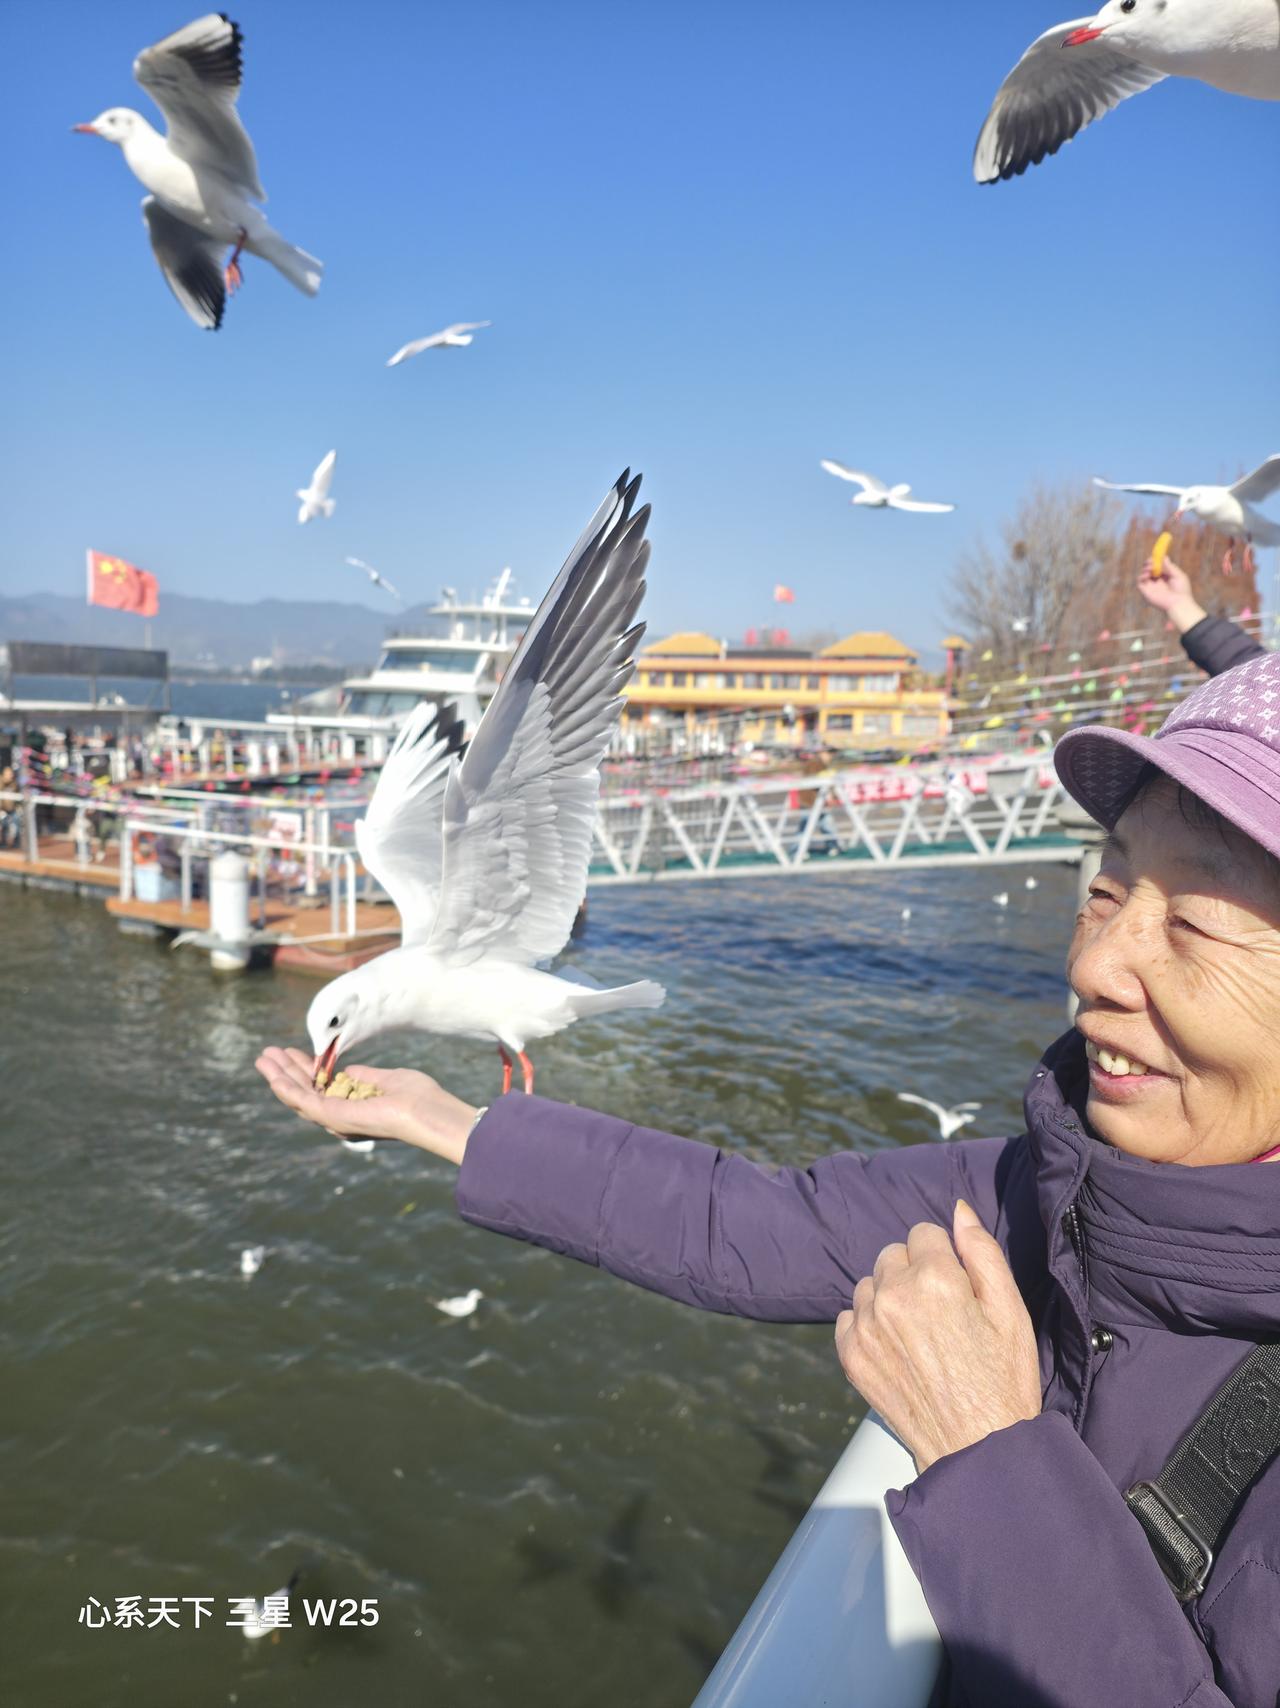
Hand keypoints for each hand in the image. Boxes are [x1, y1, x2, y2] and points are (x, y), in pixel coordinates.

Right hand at [255, 1047, 479, 1165]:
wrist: (426, 1111)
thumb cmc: (416, 1097)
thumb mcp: (385, 1080)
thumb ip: (363, 1077)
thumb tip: (348, 1070)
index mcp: (353, 1106)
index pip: (322, 1086)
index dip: (305, 1068)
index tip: (292, 1051)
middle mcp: (341, 1115)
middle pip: (305, 1091)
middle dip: (285, 1071)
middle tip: (267, 1053)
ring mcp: (335, 1118)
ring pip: (298, 1096)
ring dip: (278, 1076)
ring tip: (262, 1058)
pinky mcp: (332, 1117)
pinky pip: (302, 1101)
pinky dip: (286, 1088)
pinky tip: (273, 1075)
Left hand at [834, 1201, 1040, 1472]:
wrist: (979, 1450)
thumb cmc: (1003, 1381)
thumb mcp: (1010, 1310)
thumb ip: (982, 1251)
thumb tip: (958, 1210)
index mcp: (935, 1278)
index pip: (925, 1232)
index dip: (944, 1257)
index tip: (957, 1287)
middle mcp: (893, 1296)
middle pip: (893, 1255)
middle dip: (915, 1272)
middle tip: (941, 1312)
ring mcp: (867, 1327)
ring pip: (870, 1284)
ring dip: (889, 1297)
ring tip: (920, 1333)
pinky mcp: (851, 1356)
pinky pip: (849, 1316)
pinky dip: (868, 1325)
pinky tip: (896, 1348)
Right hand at [1136, 556, 1204, 632]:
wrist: (1178, 603)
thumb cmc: (1181, 590)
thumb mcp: (1178, 575)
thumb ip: (1170, 567)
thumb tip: (1164, 557)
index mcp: (1166, 576)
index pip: (1158, 566)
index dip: (1156, 560)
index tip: (1156, 556)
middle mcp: (1158, 581)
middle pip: (1149, 569)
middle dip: (1149, 563)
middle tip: (1151, 561)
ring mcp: (1151, 586)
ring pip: (1143, 574)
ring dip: (1145, 569)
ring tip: (1150, 568)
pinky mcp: (1146, 592)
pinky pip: (1140, 582)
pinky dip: (1141, 576)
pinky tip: (1147, 575)